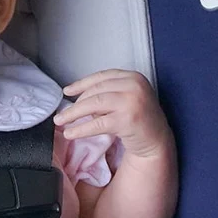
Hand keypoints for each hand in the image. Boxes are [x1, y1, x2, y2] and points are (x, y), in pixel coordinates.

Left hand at [53, 70, 169, 157]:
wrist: (156, 140)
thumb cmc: (139, 119)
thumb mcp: (126, 98)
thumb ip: (107, 94)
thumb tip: (77, 100)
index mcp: (132, 77)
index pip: (101, 77)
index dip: (81, 84)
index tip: (67, 91)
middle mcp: (133, 85)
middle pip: (95, 91)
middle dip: (75, 103)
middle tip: (61, 114)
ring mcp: (131, 101)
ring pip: (94, 104)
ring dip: (73, 114)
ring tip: (61, 122)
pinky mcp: (127, 119)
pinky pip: (97, 123)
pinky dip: (81, 129)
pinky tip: (70, 134)